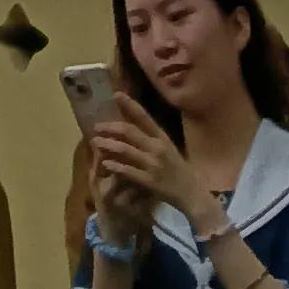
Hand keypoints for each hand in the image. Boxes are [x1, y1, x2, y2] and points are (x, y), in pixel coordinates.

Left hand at [91, 101, 205, 227]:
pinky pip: (128, 171)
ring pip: (125, 150)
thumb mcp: (168, 148)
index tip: (116, 94)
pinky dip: (116, 166)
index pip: (144, 117)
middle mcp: (157, 148)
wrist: (192, 194)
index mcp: (162, 137)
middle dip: (110, 127)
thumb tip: (129, 126)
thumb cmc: (179, 169)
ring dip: (108, 145)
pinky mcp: (150, 182)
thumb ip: (151, 137)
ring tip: (96, 142)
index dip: (129, 104)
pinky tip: (106, 163)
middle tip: (97, 127)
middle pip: (129, 131)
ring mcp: (153, 165)